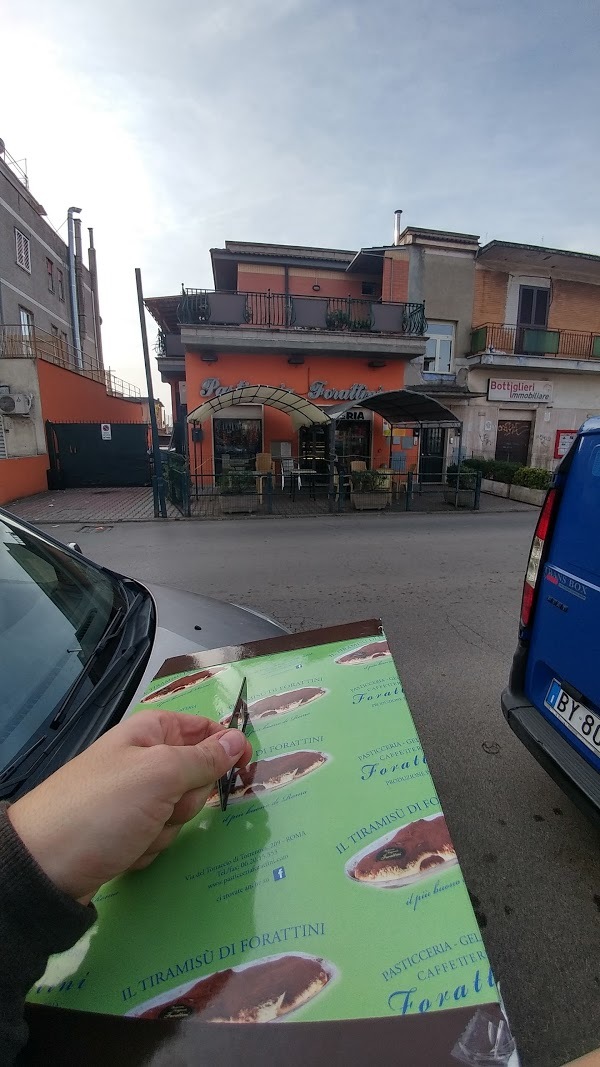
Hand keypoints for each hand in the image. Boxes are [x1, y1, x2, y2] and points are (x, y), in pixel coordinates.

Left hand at [8, 711, 251, 903]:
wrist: (47, 866)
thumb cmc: (104, 808)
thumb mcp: (160, 774)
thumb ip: (204, 758)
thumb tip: (238, 738)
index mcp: (150, 732)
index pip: (203, 728)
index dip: (225, 745)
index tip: (243, 767)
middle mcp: (143, 760)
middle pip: (196, 775)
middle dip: (186, 798)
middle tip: (163, 805)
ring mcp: (135, 799)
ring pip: (180, 812)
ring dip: (166, 828)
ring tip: (136, 832)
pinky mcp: (128, 832)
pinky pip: (161, 837)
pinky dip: (149, 847)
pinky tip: (126, 850)